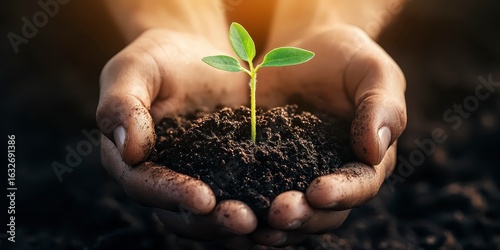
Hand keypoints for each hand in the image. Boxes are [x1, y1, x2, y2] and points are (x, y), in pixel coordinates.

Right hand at [96, 29, 258, 246]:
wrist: (201, 55)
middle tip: (246, 221)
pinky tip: (283, 214)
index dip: (172, 195)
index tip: (204, 199)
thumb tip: (128, 150)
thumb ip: (122, 103)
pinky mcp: (227, 176)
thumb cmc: (161, 57)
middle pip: (179, 214)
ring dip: (236, 228)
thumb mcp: (136, 67)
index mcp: (129, 158)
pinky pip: (239, 200)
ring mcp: (195, 181)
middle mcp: (160, 179)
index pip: (144, 185)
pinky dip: (257, 212)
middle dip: (212, 222)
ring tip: (267, 228)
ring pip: (209, 218)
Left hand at [252, 24, 406, 245]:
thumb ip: (382, 105)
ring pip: (291, 214)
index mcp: (367, 159)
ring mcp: (297, 177)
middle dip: (303, 217)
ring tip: (251, 223)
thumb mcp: (370, 69)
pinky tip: (229, 209)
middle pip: (325, 212)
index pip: (361, 185)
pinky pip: (257, 196)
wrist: (298, 50)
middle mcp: (334, 176)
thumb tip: (375, 151)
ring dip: (273, 224)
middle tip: (279, 213)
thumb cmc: (343, 56)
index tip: (317, 193)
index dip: (342, 193)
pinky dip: (247, 207)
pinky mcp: (264, 170)